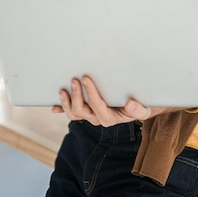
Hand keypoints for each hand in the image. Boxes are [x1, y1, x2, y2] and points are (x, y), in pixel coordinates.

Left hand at [52, 76, 173, 125]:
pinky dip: (62, 109)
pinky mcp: (86, 112)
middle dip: (76, 96)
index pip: (97, 105)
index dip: (90, 92)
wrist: (136, 110)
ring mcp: (90, 116)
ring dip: (66, 102)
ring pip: (74, 113)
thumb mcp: (143, 109)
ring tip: (62, 90)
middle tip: (74, 80)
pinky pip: (72, 113)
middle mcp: (97, 118)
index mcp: (109, 117)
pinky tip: (54, 107)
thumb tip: (129, 104)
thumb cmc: (139, 107)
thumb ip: (138, 109)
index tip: (86, 78)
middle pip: (81, 111)